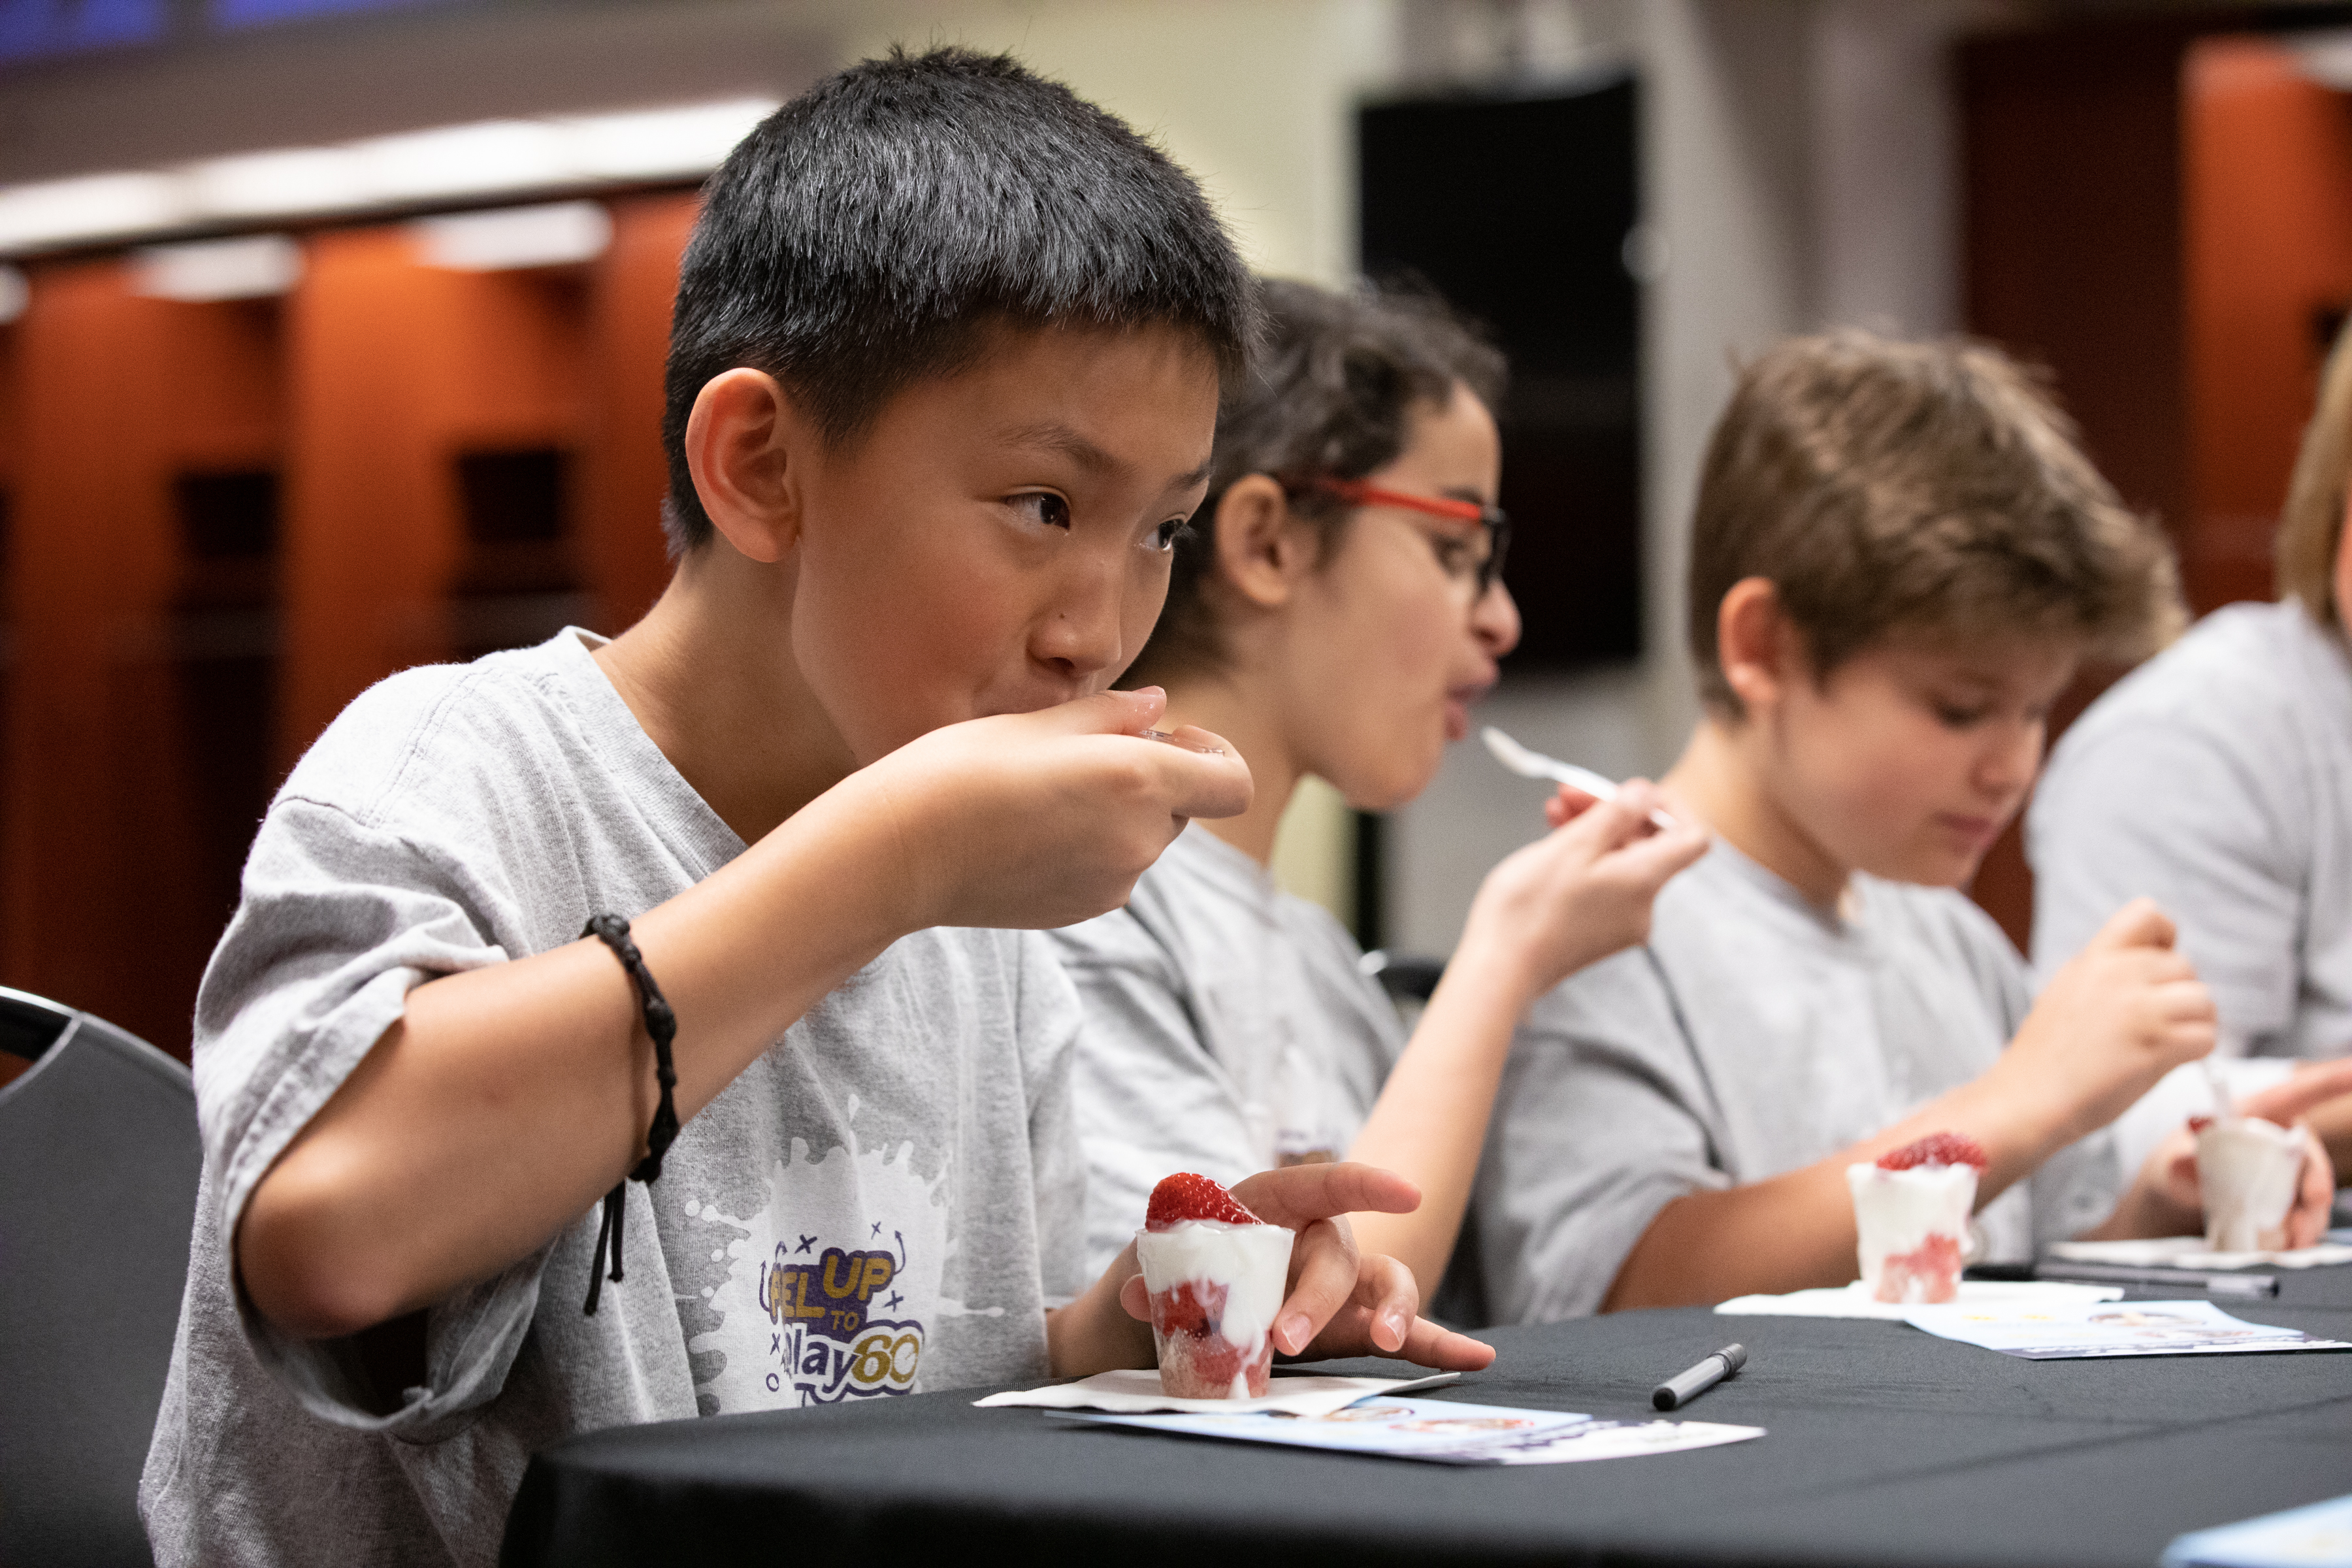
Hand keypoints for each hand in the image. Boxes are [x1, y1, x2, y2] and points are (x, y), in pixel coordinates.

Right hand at [858, 687, 1251, 930]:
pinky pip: (1111, 868)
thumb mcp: (1039, 721)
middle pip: (1182, 806)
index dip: (1213, 754)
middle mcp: (1140, 840)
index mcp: (1140, 780)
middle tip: (1083, 753)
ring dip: (1118, 812)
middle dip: (1154, 776)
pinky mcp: (1084, 909)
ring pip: (1144, 838)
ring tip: (1043, 792)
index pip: (1233, 782)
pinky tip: (1029, 830)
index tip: (1172, 733)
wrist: (899, 852)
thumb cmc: (961, 770)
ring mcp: (1114, 883)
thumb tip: (1159, 707)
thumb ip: (1114, 714)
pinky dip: (1091, 846)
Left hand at [1116, 1163, 1493, 1371]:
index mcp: (1269, 1204)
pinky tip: (1480, 1356)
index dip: (1363, 1186)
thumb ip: (1163, 1280)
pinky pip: (1397, 1332)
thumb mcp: (1156, 1267)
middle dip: (1316, 1298)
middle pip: (1338, 1256)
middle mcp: (1312, 1240)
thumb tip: (1143, 1296)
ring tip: (1390, 1339)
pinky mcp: (1344, 1329)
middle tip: (1282, 1339)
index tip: (1406, 1194)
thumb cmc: (1161, 1274)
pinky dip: (1436, 1343)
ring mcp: (1335, 1286)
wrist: (1151, 1318)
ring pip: (1382, 1285)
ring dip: (1393, 1313)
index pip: (1320, 1185)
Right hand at [1456, 780, 1707, 1003]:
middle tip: (1569, 793)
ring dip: (1593, 830)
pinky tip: (1553, 842)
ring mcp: (1622, 922)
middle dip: (1612, 811)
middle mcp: (1643, 905)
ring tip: (1553, 812)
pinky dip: (1585, 858)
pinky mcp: (1598, 931)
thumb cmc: (1531, 907)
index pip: (1693, 837)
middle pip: (1648, 844)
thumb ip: (1617, 813)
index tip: (1631, 794)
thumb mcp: (1574, 844)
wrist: (1500, 968)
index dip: (1670, 807)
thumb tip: (1646, 794)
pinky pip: (1604, 883)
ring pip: (1621, 861)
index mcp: (1645, 881)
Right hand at [1996, 899, 2216, 1145]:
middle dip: (2180, 996)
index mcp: (2092, 959)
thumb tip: (2154, 976)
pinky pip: (2206, 1037)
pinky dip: (2196, 1053)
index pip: (2147, 914)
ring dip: (2195, 1025)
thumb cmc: (2044, 1058)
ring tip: (2169, 1045)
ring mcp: (2139, 1009)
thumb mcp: (2065, 994)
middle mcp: (2117, 975)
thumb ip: (2106, 977)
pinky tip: (2169, 1063)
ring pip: (2203, 1000)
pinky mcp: (2157, 1045)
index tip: (2154, 972)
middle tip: (2158, 1026)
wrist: (2026, 1100)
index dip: (2164, 939)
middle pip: (2185, 965)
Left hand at [2136, 1059, 2351, 1247]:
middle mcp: (2279, 1137)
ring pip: (2313, 1191)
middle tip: (2305, 1214)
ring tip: (2293, 1241)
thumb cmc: (2180, 1160)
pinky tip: (2288, 1246)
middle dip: (2316, 1188)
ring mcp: (2286, 1168)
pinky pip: (2304, 1212)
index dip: (2333, 1080)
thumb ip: (2181, 1160)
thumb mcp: (2175, 1157)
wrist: (2174, 1195)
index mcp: (2258, 1112)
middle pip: (2312, 1157)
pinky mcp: (2286, 1196)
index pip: (2300, 1091)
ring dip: (2310, 1218)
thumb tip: (2183, 1163)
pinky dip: (2300, 1231)